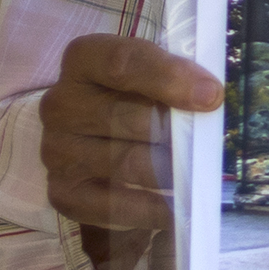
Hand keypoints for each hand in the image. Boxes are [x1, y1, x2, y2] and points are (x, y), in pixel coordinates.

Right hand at [39, 34, 223, 265]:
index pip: (123, 62)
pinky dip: (147, 210)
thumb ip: (177, 77)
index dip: (170, 78)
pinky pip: (108, 205)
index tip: (211, 96)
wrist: (99, 136)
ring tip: (200, 178)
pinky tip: (175, 209)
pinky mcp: (62, 191)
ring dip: (166, 173)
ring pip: (122, 162)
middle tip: (209, 147)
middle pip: (123, 117)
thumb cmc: (136, 96)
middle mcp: (61, 103)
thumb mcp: (153, 73)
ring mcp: (56, 149)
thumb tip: (212, 97)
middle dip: (173, 133)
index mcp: (84, 59)